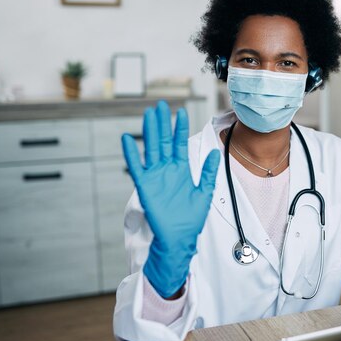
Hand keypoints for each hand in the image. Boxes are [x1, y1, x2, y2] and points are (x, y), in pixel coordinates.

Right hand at [122, 100, 219, 297]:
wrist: (179, 237)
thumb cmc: (191, 217)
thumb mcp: (204, 192)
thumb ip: (208, 172)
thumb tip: (214, 153)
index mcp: (181, 169)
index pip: (180, 143)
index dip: (180, 127)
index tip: (180, 111)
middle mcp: (167, 169)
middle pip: (164, 141)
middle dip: (162, 123)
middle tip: (160, 104)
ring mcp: (155, 176)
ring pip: (151, 148)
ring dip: (150, 131)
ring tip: (148, 114)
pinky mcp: (145, 186)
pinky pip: (137, 167)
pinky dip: (131, 153)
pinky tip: (126, 138)